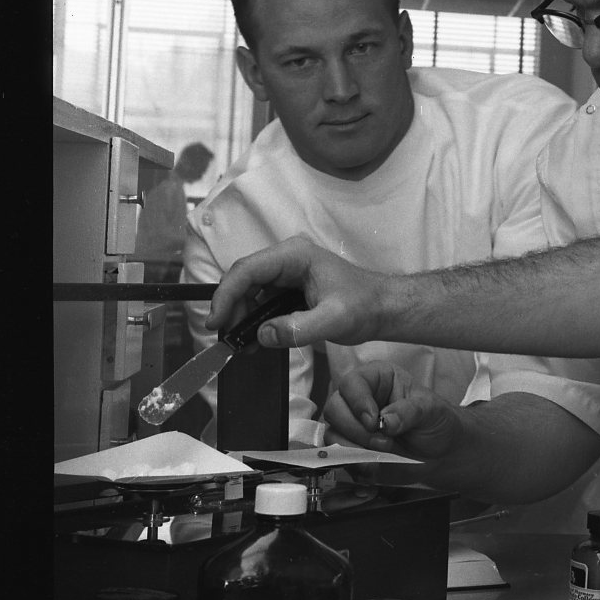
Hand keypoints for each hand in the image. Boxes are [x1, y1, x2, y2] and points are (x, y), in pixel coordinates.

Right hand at [207, 235, 394, 347]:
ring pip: (249, 291)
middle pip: (243, 279)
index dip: (226, 294)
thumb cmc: (365, 306)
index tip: (216, 320)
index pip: (248, 269)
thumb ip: (298, 328)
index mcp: (296, 256)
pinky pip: (261, 301)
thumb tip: (263, 334)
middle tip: (226, 338)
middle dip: (231, 308)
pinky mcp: (289, 289)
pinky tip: (254, 340)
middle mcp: (287, 259)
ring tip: (241, 344)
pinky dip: (253, 320)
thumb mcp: (333, 320)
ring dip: (241, 317)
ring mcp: (287, 273)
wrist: (383, 309)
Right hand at [322, 362, 466, 457]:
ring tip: (385, 451)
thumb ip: (409, 411)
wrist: (442, 451)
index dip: (358, 401)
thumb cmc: (436, 421)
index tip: (374, 420)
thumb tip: (386, 421)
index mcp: (376, 379)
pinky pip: (340, 458)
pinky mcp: (352, 450)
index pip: (351, 383)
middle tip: (385, 441)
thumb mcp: (431, 410)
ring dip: (356, 448)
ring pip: (332, 435)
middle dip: (357, 430)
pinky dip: (355, 464)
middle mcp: (358, 400)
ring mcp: (352, 426)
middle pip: (334, 409)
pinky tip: (375, 465)